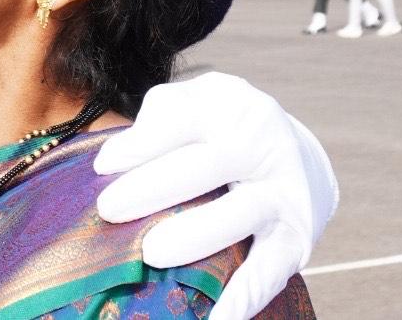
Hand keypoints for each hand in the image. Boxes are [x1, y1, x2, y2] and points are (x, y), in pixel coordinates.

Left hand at [93, 72, 336, 319]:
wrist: (298, 158)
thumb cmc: (222, 129)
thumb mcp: (197, 102)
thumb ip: (158, 117)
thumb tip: (112, 159)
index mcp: (235, 111)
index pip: (183, 121)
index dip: (141, 144)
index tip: (103, 165)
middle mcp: (266, 151)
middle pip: (208, 166)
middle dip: (155, 186)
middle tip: (109, 208)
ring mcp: (285, 198)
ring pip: (240, 215)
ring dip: (195, 236)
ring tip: (151, 253)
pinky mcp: (296, 243)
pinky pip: (268, 272)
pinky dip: (241, 299)